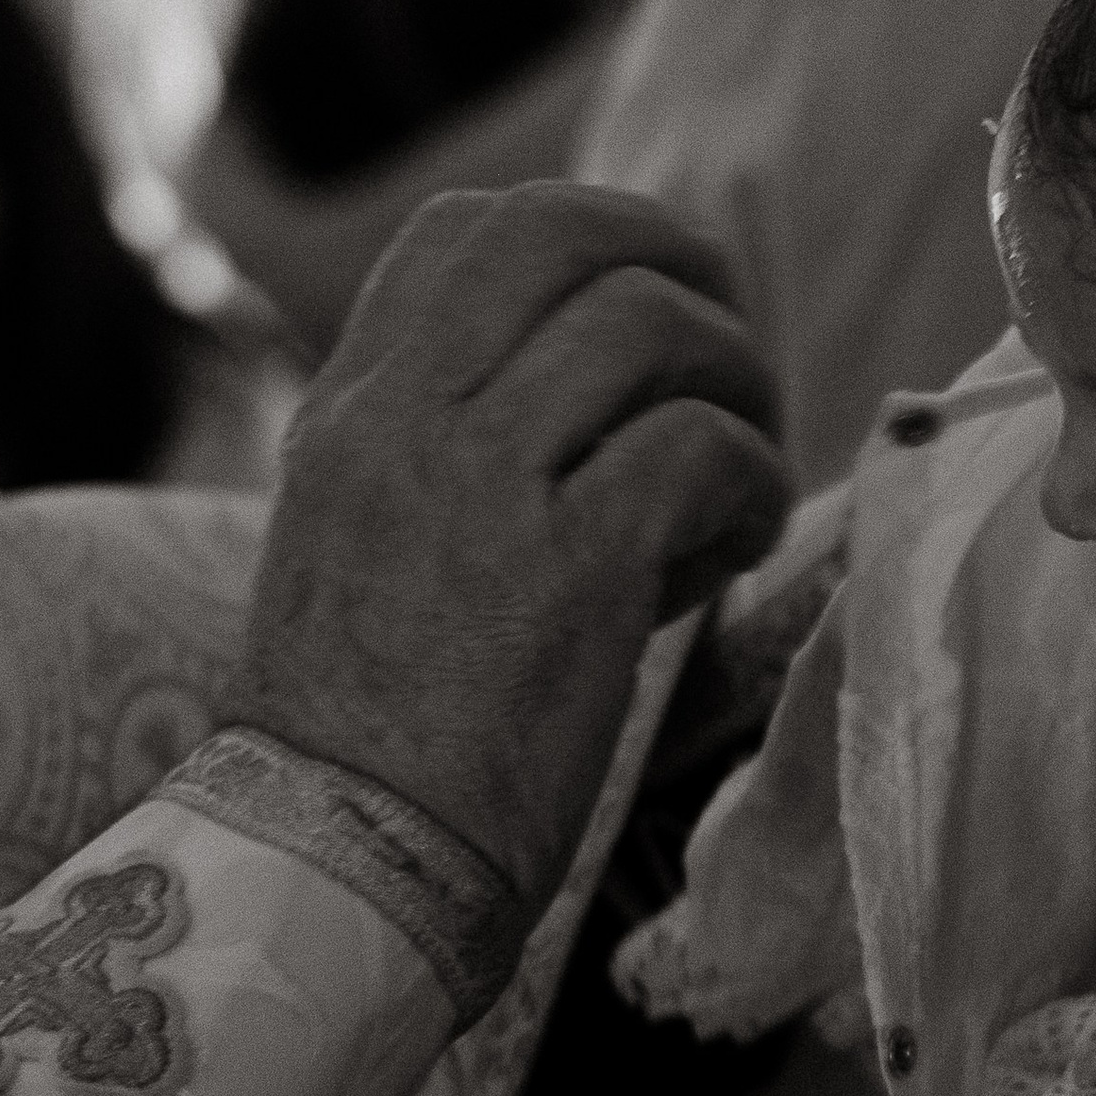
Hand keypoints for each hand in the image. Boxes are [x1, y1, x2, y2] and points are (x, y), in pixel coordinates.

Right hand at [233, 183, 788, 909]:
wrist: (340, 866)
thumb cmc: (366, 749)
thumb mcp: (358, 555)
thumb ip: (442, 463)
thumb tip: (597, 413)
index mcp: (349, 414)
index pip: (466, 229)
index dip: (589, 234)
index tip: (649, 306)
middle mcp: (403, 421)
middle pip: (560, 229)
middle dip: (680, 263)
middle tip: (730, 351)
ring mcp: (481, 484)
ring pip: (649, 326)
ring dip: (738, 388)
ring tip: (744, 480)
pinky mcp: (571, 565)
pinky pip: (702, 449)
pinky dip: (755, 484)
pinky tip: (741, 550)